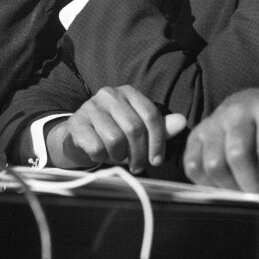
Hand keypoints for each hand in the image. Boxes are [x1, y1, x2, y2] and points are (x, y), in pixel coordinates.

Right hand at [48, 85, 186, 173]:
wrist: (78, 136)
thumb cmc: (114, 133)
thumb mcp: (139, 129)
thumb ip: (160, 127)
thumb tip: (182, 121)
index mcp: (129, 92)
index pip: (151, 115)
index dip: (158, 141)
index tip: (157, 160)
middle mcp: (110, 94)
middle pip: (135, 128)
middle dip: (139, 153)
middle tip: (138, 166)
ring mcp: (90, 107)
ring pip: (115, 138)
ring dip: (120, 156)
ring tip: (118, 158)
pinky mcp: (76, 123)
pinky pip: (96, 146)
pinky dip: (102, 157)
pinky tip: (101, 155)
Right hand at [183, 88, 258, 197]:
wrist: (252, 103)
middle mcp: (237, 111)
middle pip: (237, 154)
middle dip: (249, 184)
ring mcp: (213, 121)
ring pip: (213, 163)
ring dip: (228, 187)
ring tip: (242, 192)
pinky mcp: (196, 134)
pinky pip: (193, 165)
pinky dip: (206, 184)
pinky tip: (222, 186)